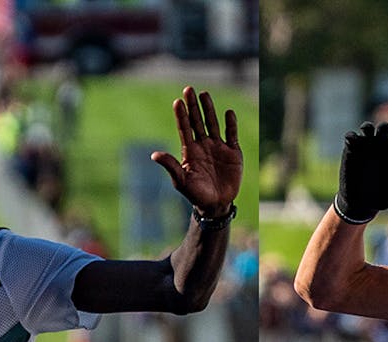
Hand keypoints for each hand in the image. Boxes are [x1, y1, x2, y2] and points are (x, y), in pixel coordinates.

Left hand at [151, 87, 241, 217]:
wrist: (216, 204)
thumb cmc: (196, 194)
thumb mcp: (181, 181)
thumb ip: (171, 165)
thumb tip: (154, 155)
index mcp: (190, 151)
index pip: (185, 129)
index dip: (182, 116)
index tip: (178, 102)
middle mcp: (203, 145)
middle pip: (197, 121)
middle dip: (193, 106)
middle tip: (188, 89)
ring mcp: (218, 147)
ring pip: (213, 124)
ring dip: (209, 110)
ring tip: (204, 94)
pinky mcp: (233, 152)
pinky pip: (232, 135)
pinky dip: (231, 124)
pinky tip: (228, 113)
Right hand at [335, 122, 387, 223]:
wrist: (360, 204)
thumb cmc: (381, 197)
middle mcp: (380, 147)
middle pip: (384, 128)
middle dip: (384, 129)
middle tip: (381, 137)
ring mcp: (365, 148)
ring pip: (367, 128)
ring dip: (367, 127)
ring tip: (367, 133)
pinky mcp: (351, 151)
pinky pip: (351, 137)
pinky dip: (351, 136)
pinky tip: (353, 142)